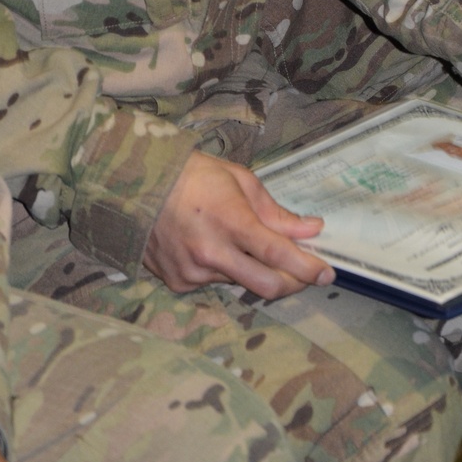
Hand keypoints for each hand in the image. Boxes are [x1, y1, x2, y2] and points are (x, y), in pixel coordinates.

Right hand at [144, 150, 335, 299]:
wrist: (134, 185)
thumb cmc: (192, 175)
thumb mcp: (239, 181)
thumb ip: (276, 211)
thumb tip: (312, 229)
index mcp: (230, 220)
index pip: (278, 254)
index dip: (307, 267)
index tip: (327, 272)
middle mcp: (212, 252)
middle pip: (267, 286)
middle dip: (292, 282)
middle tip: (302, 272)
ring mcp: (192, 271)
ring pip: (240, 282)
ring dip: (252, 270)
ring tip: (240, 243)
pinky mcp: (178, 282)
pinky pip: (213, 283)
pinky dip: (223, 270)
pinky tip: (210, 247)